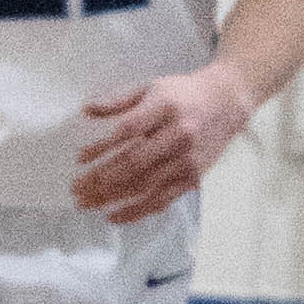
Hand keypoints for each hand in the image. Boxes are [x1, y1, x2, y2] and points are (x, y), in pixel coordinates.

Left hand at [74, 65, 248, 224]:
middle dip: (101, 179)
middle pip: (134, 163)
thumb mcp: (151, 87)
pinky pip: (162, 199)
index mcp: (165, 108)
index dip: (102, 147)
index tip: (80, 159)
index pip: (128, 131)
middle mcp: (178, 135)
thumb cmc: (184, 94)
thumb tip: (86, 110)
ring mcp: (187, 160)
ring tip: (86, 203)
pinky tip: (114, 215)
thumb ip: (118, 100)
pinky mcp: (193, 177)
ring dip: (112, 197)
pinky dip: (137, 210)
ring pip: (145, 185)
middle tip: (76, 189)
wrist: (227, 103)